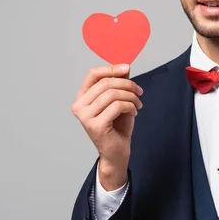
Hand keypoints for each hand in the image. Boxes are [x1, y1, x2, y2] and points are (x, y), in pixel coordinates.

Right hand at [71, 64, 142, 189]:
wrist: (117, 152)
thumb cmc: (117, 126)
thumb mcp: (118, 100)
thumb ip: (118, 84)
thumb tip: (125, 67)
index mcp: (82, 97)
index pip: (93, 74)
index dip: (111, 68)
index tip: (127, 68)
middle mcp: (79, 106)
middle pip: (105, 83)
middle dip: (127, 84)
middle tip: (139, 91)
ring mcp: (85, 116)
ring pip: (112, 94)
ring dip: (131, 96)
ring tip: (138, 104)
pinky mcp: (95, 125)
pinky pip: (117, 106)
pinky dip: (130, 106)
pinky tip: (134, 112)